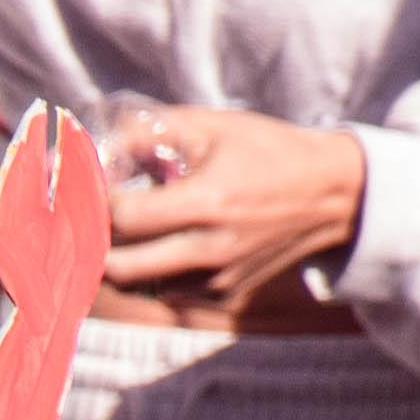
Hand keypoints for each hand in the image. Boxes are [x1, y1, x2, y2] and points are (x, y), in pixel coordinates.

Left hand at [97, 103, 367, 314]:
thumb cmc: (266, 151)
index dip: (96, 203)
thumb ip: (149, 131)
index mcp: (207, 203)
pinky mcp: (224, 294)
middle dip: (95, 244)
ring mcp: (217, 279)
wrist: (330, 195)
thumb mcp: (211, 125)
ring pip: (139, 284)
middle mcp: (210, 250)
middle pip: (119, 269)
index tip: (91, 187)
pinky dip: (152, 269)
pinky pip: (167, 289)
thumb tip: (99, 147)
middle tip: (89, 219)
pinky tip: (160, 239)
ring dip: (122, 258)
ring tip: (127, 226)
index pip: (124, 218)